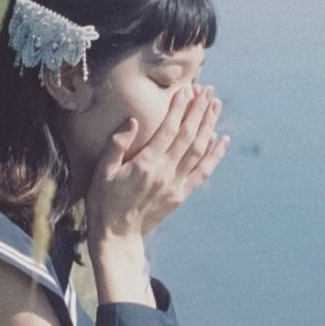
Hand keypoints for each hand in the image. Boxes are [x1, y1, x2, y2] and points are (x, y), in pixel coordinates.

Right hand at [86, 83, 228, 242]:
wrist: (117, 235)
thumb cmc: (104, 201)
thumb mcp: (102, 171)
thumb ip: (117, 144)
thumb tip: (132, 120)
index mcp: (145, 163)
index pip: (169, 129)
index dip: (180, 108)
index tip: (187, 89)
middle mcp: (165, 172)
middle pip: (189, 135)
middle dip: (199, 110)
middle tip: (207, 90)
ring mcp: (176, 184)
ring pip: (199, 150)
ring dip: (209, 125)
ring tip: (216, 105)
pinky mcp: (181, 195)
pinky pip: (203, 172)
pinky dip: (215, 155)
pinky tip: (222, 139)